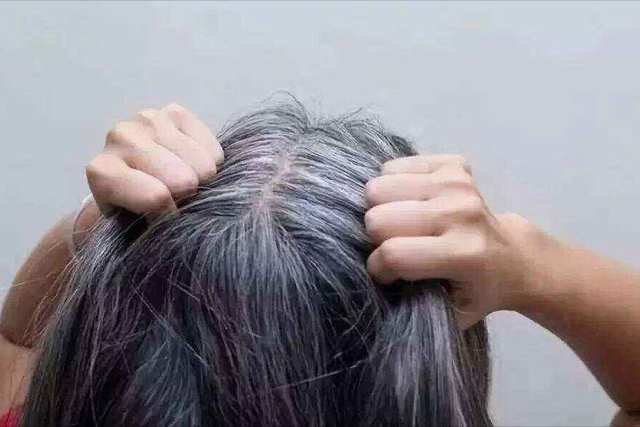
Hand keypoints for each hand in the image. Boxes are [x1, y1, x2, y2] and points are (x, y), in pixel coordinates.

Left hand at [76, 103, 223, 237]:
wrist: (128, 181)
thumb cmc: (131, 211)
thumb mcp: (132, 230)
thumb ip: (153, 229)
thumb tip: (186, 227)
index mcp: (103, 171)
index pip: (157, 198)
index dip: (170, 217)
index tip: (164, 221)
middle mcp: (120, 137)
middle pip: (183, 179)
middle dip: (189, 197)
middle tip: (177, 201)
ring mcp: (148, 119)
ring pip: (202, 164)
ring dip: (202, 182)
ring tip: (184, 184)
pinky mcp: (174, 112)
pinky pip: (212, 148)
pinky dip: (210, 163)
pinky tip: (191, 165)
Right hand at [364, 154, 542, 328]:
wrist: (515, 257)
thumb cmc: (478, 291)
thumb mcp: (447, 314)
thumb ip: (410, 305)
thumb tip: (370, 282)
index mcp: (463, 253)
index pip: (392, 254)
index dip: (378, 268)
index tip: (387, 275)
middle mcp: (461, 212)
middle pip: (378, 217)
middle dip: (376, 237)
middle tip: (395, 246)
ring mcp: (457, 183)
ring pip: (378, 187)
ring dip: (381, 208)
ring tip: (402, 223)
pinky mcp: (452, 164)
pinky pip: (393, 166)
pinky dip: (394, 186)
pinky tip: (412, 202)